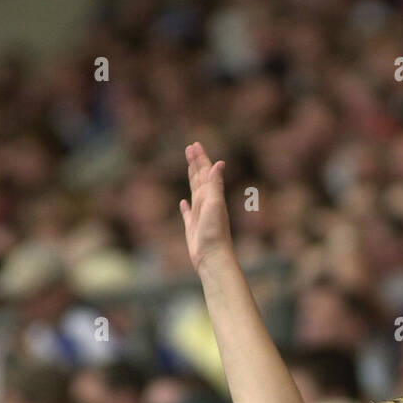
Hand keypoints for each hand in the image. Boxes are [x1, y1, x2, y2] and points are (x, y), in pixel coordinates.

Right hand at [180, 142, 234, 274]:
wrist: (213, 258)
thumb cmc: (215, 232)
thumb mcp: (215, 204)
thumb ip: (216, 184)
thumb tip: (220, 163)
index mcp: (211, 196)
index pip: (205, 172)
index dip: (200, 158)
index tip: (195, 145)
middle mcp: (206, 203)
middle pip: (199, 178)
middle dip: (195, 163)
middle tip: (191, 148)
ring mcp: (199, 215)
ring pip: (194, 191)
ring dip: (192, 178)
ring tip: (189, 168)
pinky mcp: (192, 228)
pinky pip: (187, 213)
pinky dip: (185, 207)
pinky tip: (183, 202)